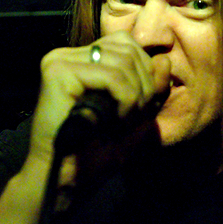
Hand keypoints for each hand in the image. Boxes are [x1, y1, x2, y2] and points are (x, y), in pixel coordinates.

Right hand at [31, 31, 171, 173]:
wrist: (68, 178)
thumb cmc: (97, 152)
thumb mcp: (136, 116)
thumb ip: (152, 88)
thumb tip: (164, 59)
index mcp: (83, 60)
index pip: (128, 44)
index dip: (145, 75)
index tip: (138, 110)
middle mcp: (69, 55)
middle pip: (128, 50)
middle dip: (143, 87)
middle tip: (131, 120)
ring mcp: (60, 60)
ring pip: (124, 61)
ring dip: (135, 97)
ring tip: (122, 122)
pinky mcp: (58, 72)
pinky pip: (112, 76)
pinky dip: (125, 101)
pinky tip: (115, 121)